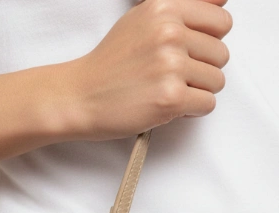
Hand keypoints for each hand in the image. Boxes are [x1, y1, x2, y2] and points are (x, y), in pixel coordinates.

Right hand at [62, 0, 232, 140]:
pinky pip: (207, 105)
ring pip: (216, 81)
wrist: (80, 97)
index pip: (221, 23)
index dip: (208, 43)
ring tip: (168, 92)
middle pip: (221, 55)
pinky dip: (191, 111)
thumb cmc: (109, 65)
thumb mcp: (142, 20)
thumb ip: (182, 9)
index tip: (189, 53)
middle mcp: (170, 33)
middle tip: (172, 78)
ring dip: (197, 92)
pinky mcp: (171, 98)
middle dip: (202, 70)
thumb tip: (222, 1)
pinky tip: (168, 106)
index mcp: (165, 9)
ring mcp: (171, 66)